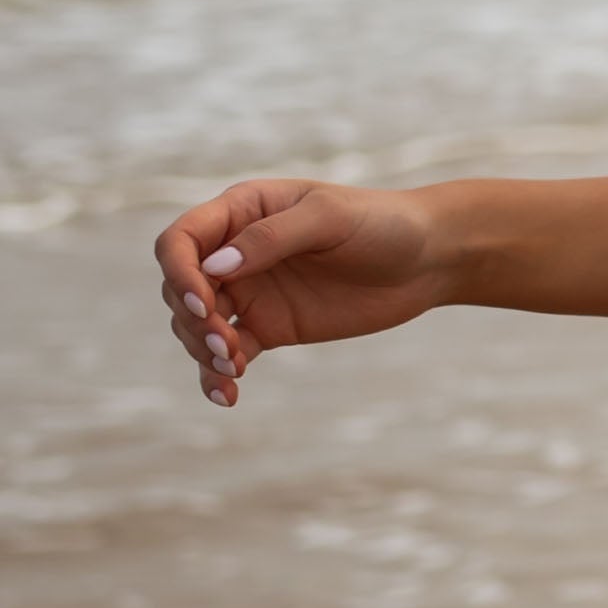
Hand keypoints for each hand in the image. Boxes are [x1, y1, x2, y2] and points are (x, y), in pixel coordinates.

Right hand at [151, 178, 447, 408]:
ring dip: (201, 350)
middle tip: (226, 345)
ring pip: (195, 325)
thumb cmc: (380, 223)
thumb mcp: (329, 218)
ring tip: (232, 367)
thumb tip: (214, 268)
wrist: (427, 259)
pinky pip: (227, 354)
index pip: (181, 241)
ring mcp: (251, 292)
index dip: (180, 272)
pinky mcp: (270, 327)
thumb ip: (271, 238)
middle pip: (180, 288)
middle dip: (193, 319)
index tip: (206, 303)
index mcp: (241, 211)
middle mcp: (236, 252)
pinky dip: (218, 375)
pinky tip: (228, 396)